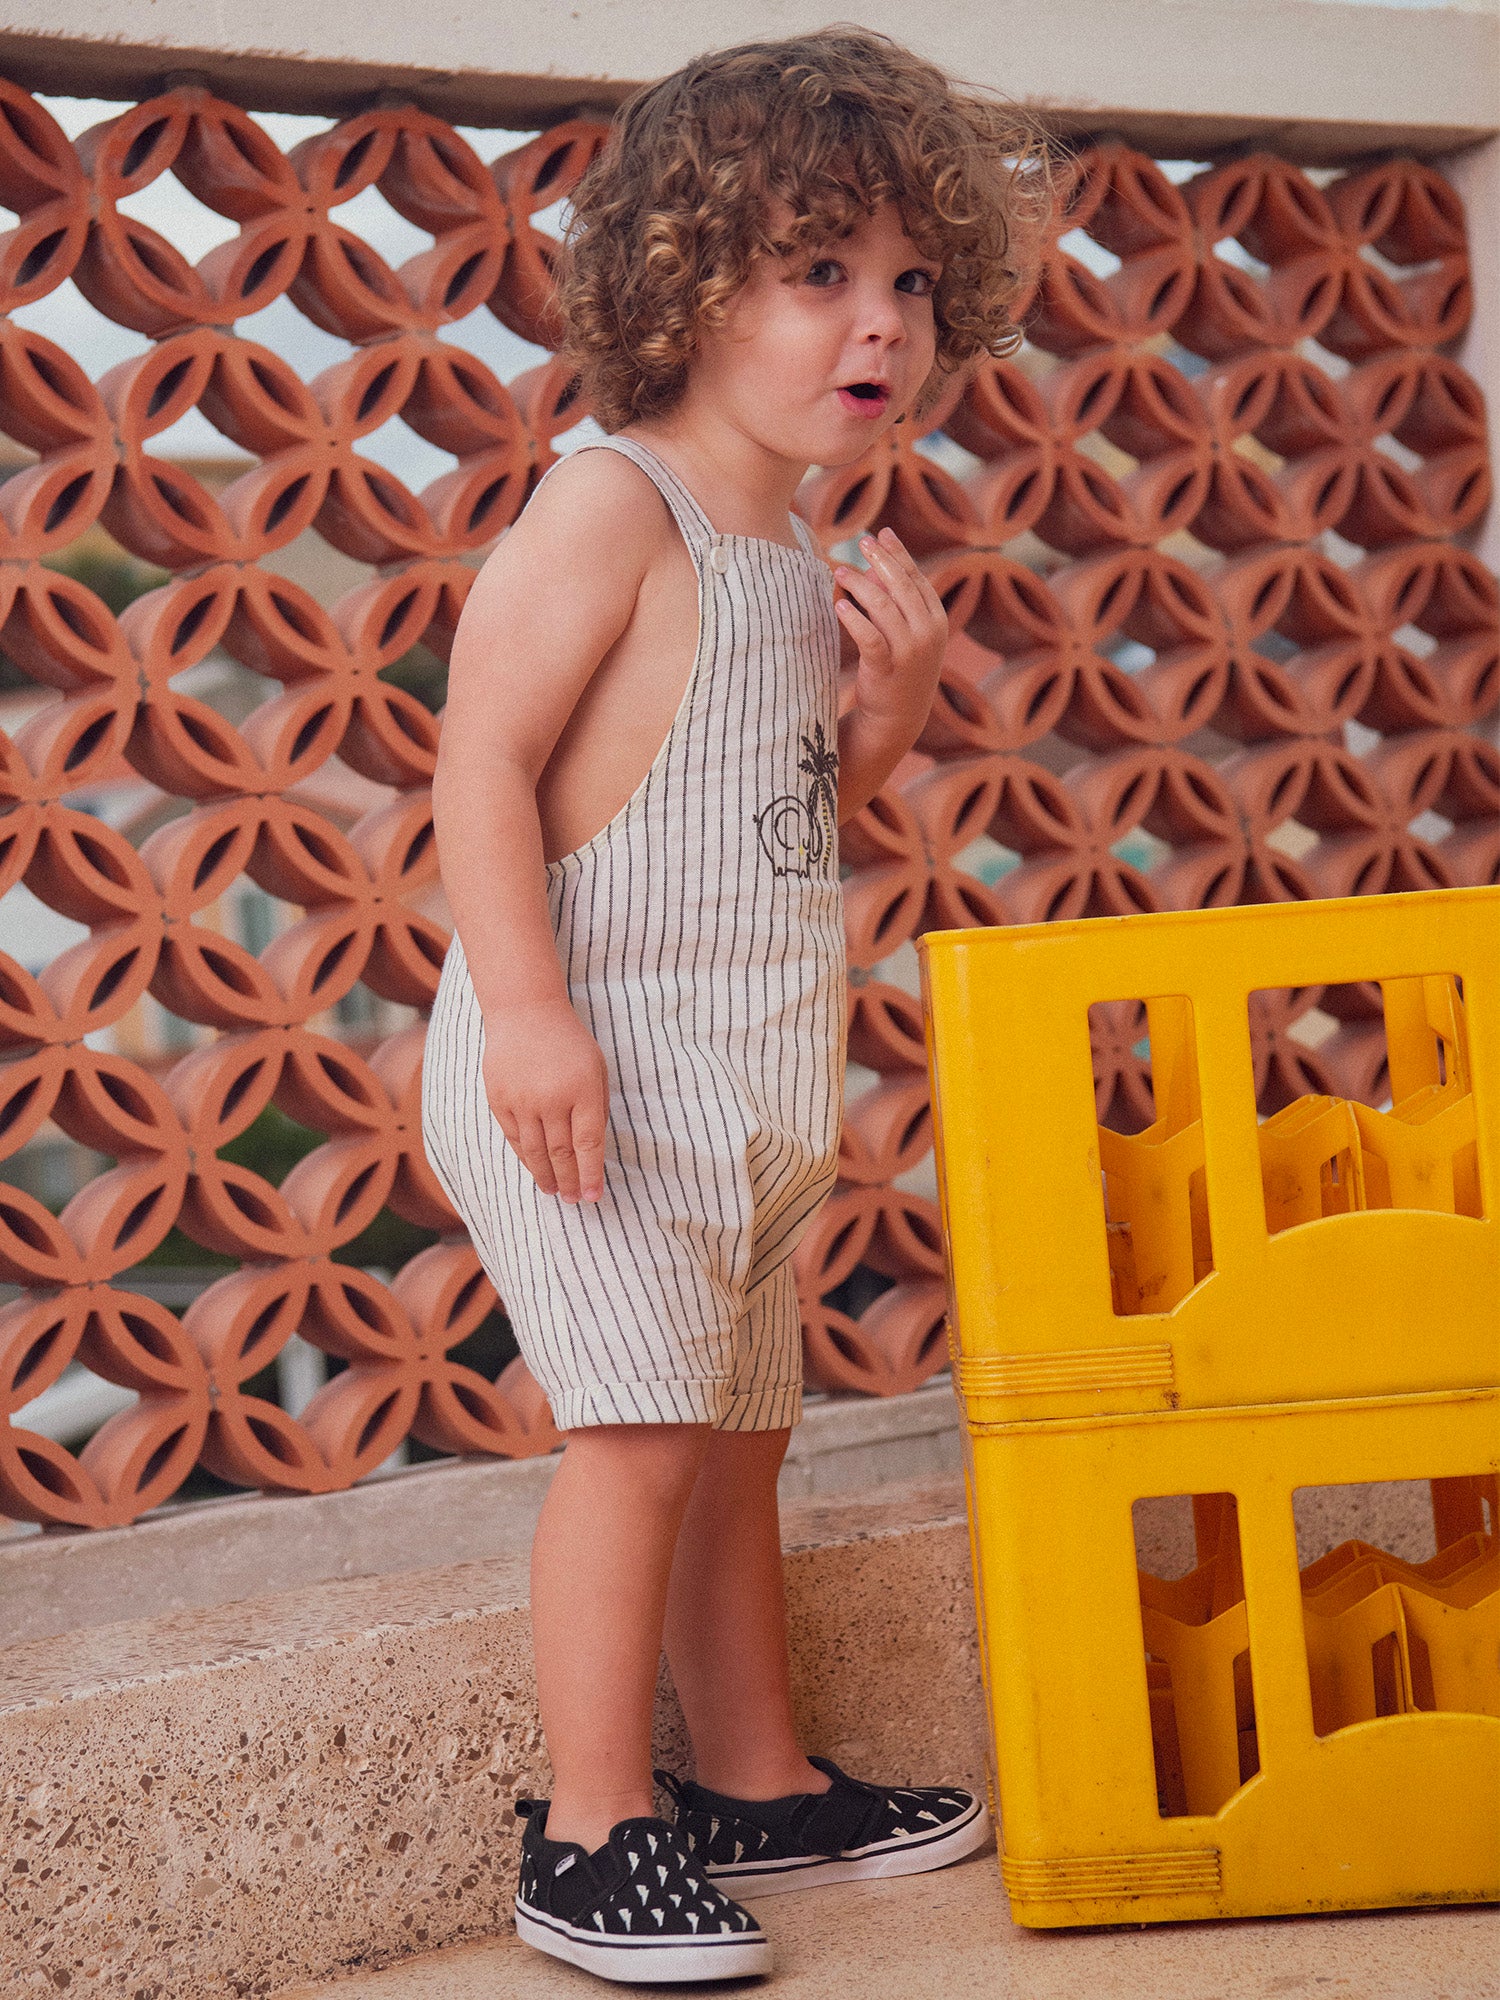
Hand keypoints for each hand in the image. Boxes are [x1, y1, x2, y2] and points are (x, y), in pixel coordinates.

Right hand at [482, 999, 607, 1202]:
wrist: (525, 1012)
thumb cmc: (568, 1042)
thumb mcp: (596, 1069)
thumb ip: (596, 1107)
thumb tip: (592, 1150)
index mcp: (583, 1090)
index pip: (589, 1144)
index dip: (592, 1174)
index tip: (594, 1195)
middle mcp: (552, 1099)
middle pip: (562, 1153)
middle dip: (571, 1181)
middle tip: (575, 1200)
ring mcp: (523, 1101)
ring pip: (536, 1151)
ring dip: (547, 1176)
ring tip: (556, 1192)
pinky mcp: (500, 1101)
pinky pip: (515, 1139)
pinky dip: (527, 1158)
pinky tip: (536, 1170)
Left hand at [834, 528, 947, 740]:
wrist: (898, 718)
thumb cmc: (900, 669)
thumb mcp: (911, 635)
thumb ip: (901, 604)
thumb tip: (878, 565)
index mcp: (938, 621)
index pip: (917, 579)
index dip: (898, 554)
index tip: (881, 534)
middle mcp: (928, 634)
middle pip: (901, 587)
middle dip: (880, 560)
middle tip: (860, 541)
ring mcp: (909, 652)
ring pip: (882, 607)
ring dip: (859, 585)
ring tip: (839, 571)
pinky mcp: (886, 668)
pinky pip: (868, 637)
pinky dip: (852, 618)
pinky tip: (838, 605)